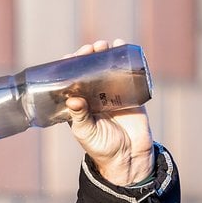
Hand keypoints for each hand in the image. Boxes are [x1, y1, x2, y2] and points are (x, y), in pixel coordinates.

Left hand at [64, 39, 155, 185]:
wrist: (129, 157)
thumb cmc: (102, 147)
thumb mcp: (86, 132)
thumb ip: (79, 117)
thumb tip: (72, 99)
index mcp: (79, 104)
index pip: (71, 81)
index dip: (70, 67)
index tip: (69, 56)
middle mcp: (94, 96)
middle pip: (89, 70)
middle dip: (89, 57)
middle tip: (91, 48)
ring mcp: (113, 94)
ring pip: (108, 69)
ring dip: (106, 54)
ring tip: (106, 45)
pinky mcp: (131, 95)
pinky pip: (129, 75)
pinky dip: (127, 60)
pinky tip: (123, 48)